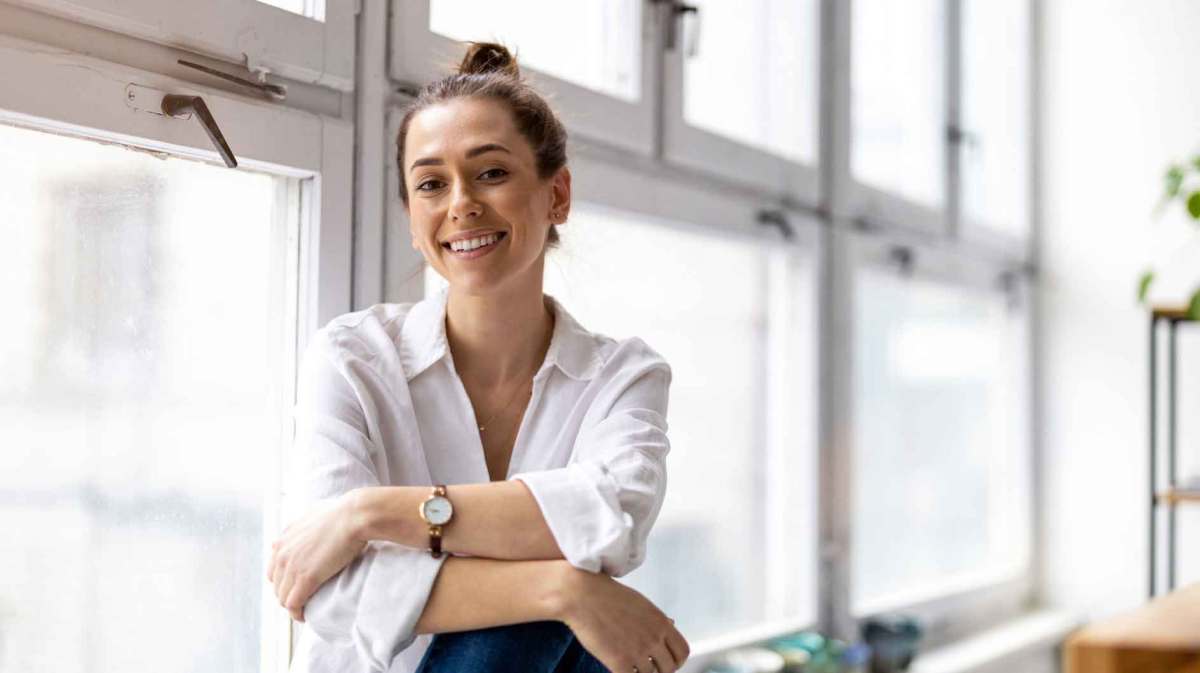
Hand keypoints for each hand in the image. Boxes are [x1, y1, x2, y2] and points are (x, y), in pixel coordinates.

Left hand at [267, 492, 366, 621]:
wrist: (353, 516)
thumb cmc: (342, 513)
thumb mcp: (313, 514)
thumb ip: (304, 523)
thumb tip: (305, 525)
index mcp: (284, 539)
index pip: (274, 570)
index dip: (284, 581)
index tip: (297, 586)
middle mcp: (282, 553)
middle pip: (277, 585)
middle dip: (288, 595)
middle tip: (303, 600)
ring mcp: (292, 566)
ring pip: (283, 597)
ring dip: (292, 606)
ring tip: (304, 609)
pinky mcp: (305, 578)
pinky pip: (293, 604)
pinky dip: (296, 613)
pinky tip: (304, 616)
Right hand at [558, 567, 689, 672]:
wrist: (582, 595)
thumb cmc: (607, 596)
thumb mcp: (640, 603)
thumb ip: (657, 619)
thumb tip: (671, 625)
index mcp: (660, 622)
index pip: (682, 652)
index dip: (676, 661)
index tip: (668, 663)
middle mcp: (653, 637)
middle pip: (669, 668)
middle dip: (659, 671)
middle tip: (648, 668)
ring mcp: (638, 651)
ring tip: (630, 665)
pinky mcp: (619, 661)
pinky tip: (618, 668)